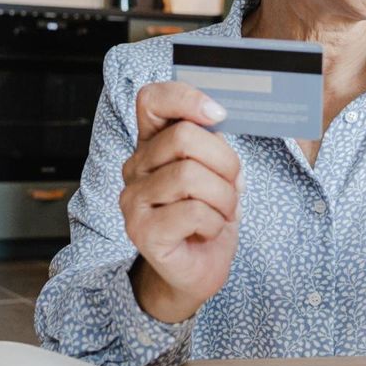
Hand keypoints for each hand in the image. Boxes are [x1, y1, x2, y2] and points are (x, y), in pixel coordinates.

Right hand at [120, 81, 241, 322]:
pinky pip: (192, 212)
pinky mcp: (143, 231)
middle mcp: (135, 168)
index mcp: (151, 145)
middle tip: (231, 185)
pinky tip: (208, 231)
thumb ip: (213, 141)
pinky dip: (214, 223)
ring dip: (223, 197)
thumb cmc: (209, 216)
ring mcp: (134, 200)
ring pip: (190, 175)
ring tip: (221, 212)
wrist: (198, 268)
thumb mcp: (217, 171)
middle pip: (184, 137)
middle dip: (224, 161)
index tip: (218, 114)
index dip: (185, 97)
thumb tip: (221, 113)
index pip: (151, 100)